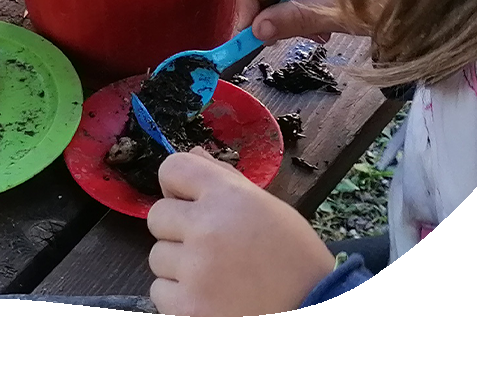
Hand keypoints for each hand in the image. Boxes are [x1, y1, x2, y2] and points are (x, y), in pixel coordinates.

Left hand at [147, 150, 335, 362]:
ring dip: (180, 268)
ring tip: (216, 280)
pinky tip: (209, 302)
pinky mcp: (188, 308)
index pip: (173, 169)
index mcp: (228, 196)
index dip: (176, 186)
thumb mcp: (269, 208)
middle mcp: (206, 227)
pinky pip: (159, 293)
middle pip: (158, 216)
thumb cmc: (296, 259)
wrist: (319, 321)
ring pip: (157, 257)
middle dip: (178, 232)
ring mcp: (195, 269)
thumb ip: (227, 180)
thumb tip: (194, 154)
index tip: (188, 204)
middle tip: (211, 249)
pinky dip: (178, 299)